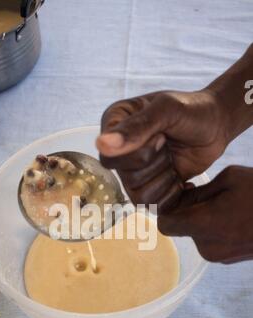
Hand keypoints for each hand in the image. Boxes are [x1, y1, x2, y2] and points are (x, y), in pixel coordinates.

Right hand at [96, 90, 228, 210]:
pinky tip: (181, 176)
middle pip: (126, 179)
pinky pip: (153, 206)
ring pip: (138, 196)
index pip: (109, 158)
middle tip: (169, 144)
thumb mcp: (167, 110)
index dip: (138, 154)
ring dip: (165, 179)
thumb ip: (136, 127)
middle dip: (156, 164)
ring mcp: (134, 172)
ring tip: (175, 159)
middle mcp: (119, 150)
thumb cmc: (193, 110)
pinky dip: (172, 193)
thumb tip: (101, 144)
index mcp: (114, 125)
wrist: (217, 124)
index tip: (161, 135)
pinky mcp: (151, 188)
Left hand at [158, 166, 252, 263]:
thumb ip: (198, 191)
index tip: (177, 195)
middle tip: (207, 192)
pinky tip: (235, 216)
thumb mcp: (229, 179)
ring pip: (196, 234)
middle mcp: (206, 246)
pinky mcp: (228, 260)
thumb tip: (179, 197)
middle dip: (188, 211)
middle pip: (181, 228)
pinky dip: (215, 229)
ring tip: (227, 204)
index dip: (166, 208)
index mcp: (203, 225)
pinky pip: (211, 241)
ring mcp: (218, 256)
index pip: (165, 224)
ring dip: (203, 220)